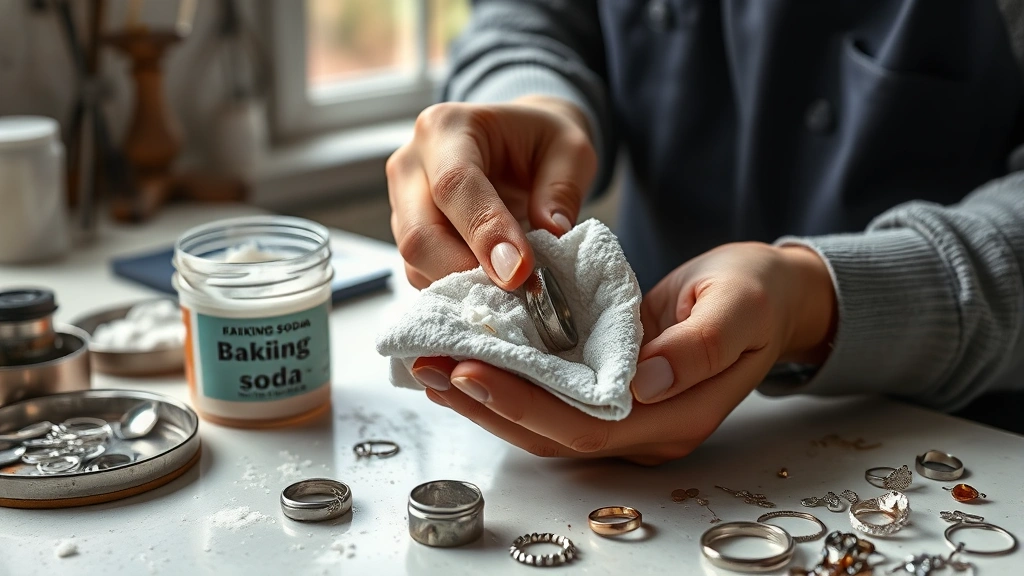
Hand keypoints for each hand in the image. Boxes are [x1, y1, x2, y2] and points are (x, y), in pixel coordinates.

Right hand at [387, 96, 596, 289]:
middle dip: (469, 270)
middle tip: (520, 289)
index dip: (485, 233)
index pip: (454, 185)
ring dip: (465, 283)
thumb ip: (562, 189)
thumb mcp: (570, 148)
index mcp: (447, 128)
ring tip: (512, 286)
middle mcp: (411, 164)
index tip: (520, 270)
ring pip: (417, 261)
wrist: (515, 144)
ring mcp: (401, 203)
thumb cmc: (538, 142)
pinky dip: (458, 287)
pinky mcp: (407, 235)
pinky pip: (421, 273)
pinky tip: (492, 282)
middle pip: (420, 234)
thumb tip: (550, 233)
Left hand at [411, 243, 836, 464]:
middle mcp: (645, 429)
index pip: (587, 427)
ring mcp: (627, 416)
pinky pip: (553, 397)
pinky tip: (470, 360)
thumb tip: (642, 381)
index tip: (471, 368)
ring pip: (545, 423)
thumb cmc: (757, 295)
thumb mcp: (740, 306)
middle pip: (552, 434)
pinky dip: (509, 382)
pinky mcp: (612, 392)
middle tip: (428, 368)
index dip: (525, 405)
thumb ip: (698, 347)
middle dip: (487, 404)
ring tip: (429, 368)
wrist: (769, 296)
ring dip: (486, 399)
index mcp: (678, 416)